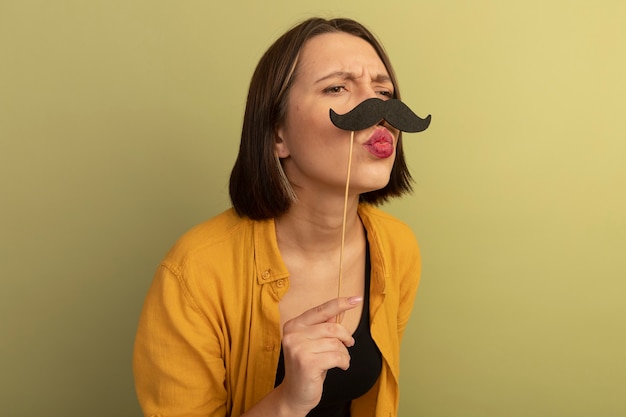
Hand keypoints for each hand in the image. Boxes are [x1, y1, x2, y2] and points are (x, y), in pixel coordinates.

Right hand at [277, 296, 362, 414]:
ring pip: (335, 344)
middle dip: (345, 337)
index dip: (340, 304)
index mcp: (293, 325)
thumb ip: (323, 326)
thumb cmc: (307, 366)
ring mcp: (298, 348)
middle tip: (349, 344)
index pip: (321, 310)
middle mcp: (293, 334)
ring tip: (341, 360)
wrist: (294, 394)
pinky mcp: (306, 363)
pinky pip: (337, 357)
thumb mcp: (313, 343)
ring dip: (344, 353)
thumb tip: (339, 311)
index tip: (357, 299)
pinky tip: (341, 366)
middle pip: (332, 327)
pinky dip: (344, 362)